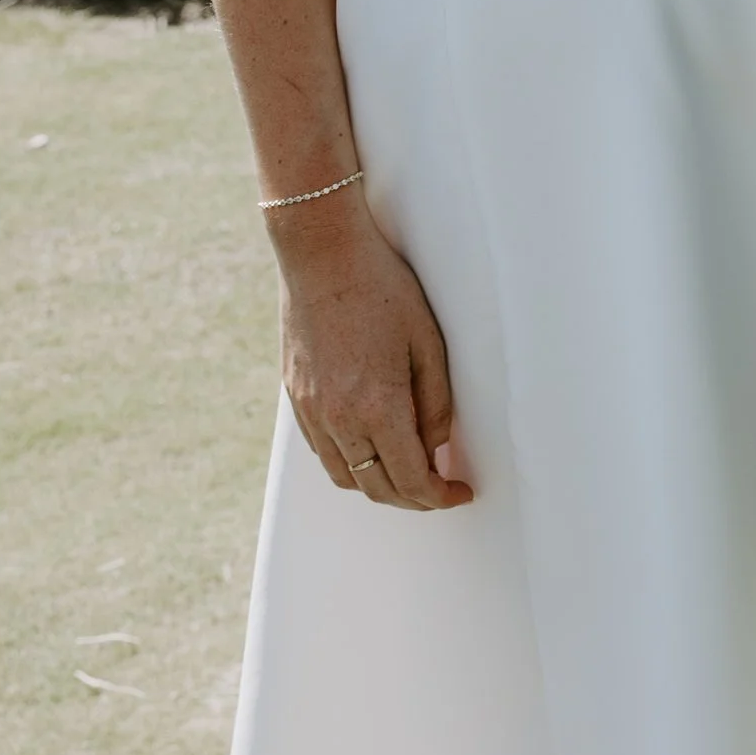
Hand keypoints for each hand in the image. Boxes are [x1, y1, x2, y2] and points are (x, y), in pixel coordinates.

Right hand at [271, 195, 474, 510]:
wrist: (322, 255)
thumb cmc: (383, 289)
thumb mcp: (427, 342)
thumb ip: (435, 404)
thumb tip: (438, 449)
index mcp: (377, 407)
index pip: (411, 479)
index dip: (439, 496)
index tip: (459, 493)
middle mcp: (339, 419)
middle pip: (376, 489)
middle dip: (413, 499)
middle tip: (440, 489)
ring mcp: (311, 411)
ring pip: (345, 477)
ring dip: (378, 486)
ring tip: (407, 473)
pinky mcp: (296, 399)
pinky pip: (322, 452)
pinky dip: (349, 464)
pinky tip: (371, 447)